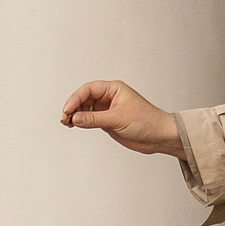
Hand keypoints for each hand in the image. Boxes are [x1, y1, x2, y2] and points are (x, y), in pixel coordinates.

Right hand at [60, 80, 184, 157]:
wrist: (159, 136)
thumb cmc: (147, 121)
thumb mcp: (118, 119)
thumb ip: (95, 118)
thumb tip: (76, 118)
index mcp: (114, 89)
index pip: (89, 89)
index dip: (76, 98)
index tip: (68, 109)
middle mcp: (110, 97)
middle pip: (84, 98)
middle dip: (73, 106)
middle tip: (65, 117)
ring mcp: (108, 109)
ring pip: (85, 108)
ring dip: (76, 114)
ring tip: (68, 122)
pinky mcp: (107, 121)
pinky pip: (89, 119)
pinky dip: (81, 121)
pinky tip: (75, 125)